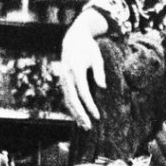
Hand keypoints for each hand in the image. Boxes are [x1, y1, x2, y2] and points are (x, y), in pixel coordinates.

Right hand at [60, 10, 107, 128]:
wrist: (73, 39)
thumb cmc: (88, 48)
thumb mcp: (97, 56)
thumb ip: (99, 72)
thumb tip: (103, 87)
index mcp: (76, 69)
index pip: (83, 92)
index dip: (90, 105)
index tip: (97, 116)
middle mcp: (67, 75)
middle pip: (72, 99)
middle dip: (81, 114)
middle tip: (89, 126)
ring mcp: (63, 79)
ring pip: (67, 100)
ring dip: (75, 114)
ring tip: (85, 127)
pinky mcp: (63, 81)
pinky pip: (66, 98)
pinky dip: (72, 109)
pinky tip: (78, 118)